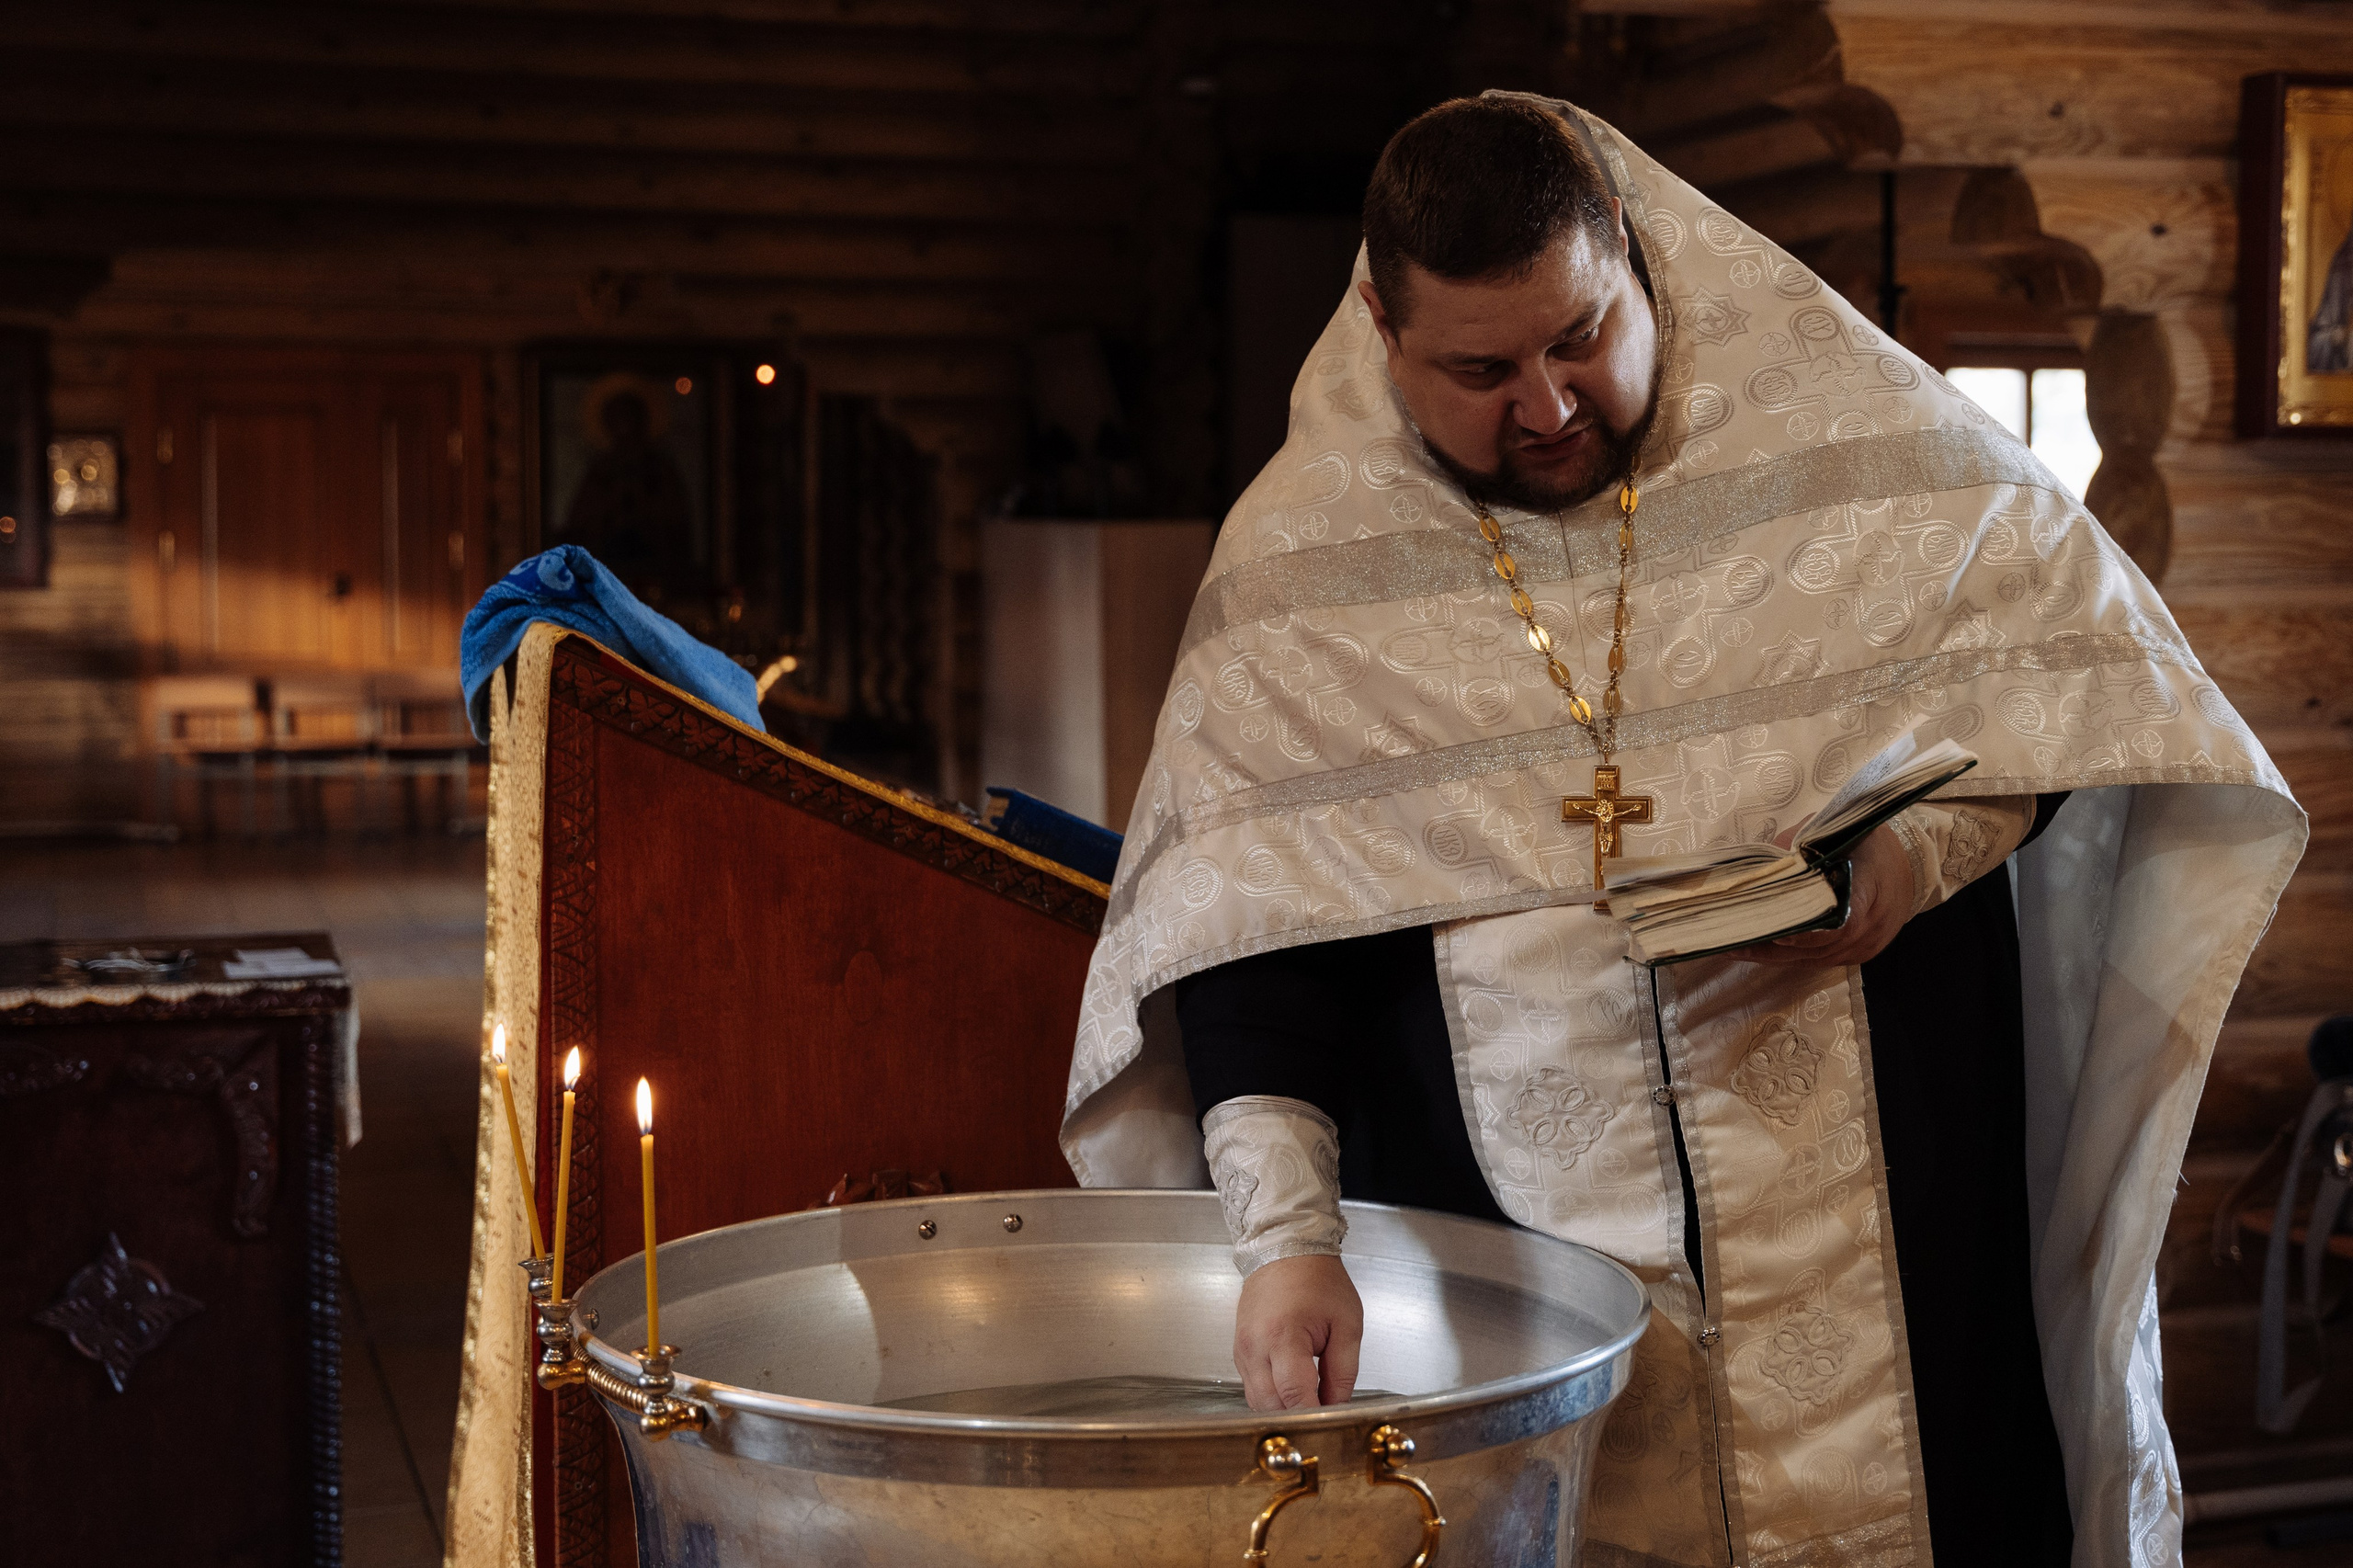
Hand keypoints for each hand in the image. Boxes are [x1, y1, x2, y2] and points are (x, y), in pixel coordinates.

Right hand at [1234, 1253, 1362, 1411]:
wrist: (1284, 1249)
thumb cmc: (1318, 1280)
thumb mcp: (1347, 1324)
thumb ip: (1344, 1372)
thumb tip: (1337, 1407)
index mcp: (1283, 1336)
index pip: (1295, 1396)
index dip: (1313, 1417)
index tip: (1331, 1427)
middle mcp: (1255, 1346)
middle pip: (1270, 1406)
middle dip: (1297, 1418)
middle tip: (1322, 1419)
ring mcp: (1242, 1349)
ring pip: (1256, 1403)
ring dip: (1281, 1410)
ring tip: (1308, 1404)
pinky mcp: (1238, 1351)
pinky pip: (1251, 1387)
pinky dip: (1271, 1396)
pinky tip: (1292, 1390)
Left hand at [1723, 822, 1914, 968]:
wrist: (1911, 866)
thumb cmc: (1869, 844)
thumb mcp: (1840, 829)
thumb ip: (1802, 842)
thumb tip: (1765, 857)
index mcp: (1869, 888)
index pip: (1844, 923)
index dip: (1809, 933)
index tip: (1777, 933)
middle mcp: (1871, 925)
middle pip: (1819, 947)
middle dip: (1773, 946)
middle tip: (1731, 940)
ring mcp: (1866, 945)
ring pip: (1814, 959)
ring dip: (1774, 956)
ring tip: (1733, 947)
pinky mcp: (1858, 954)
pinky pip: (1819, 961)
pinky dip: (1789, 957)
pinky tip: (1760, 951)